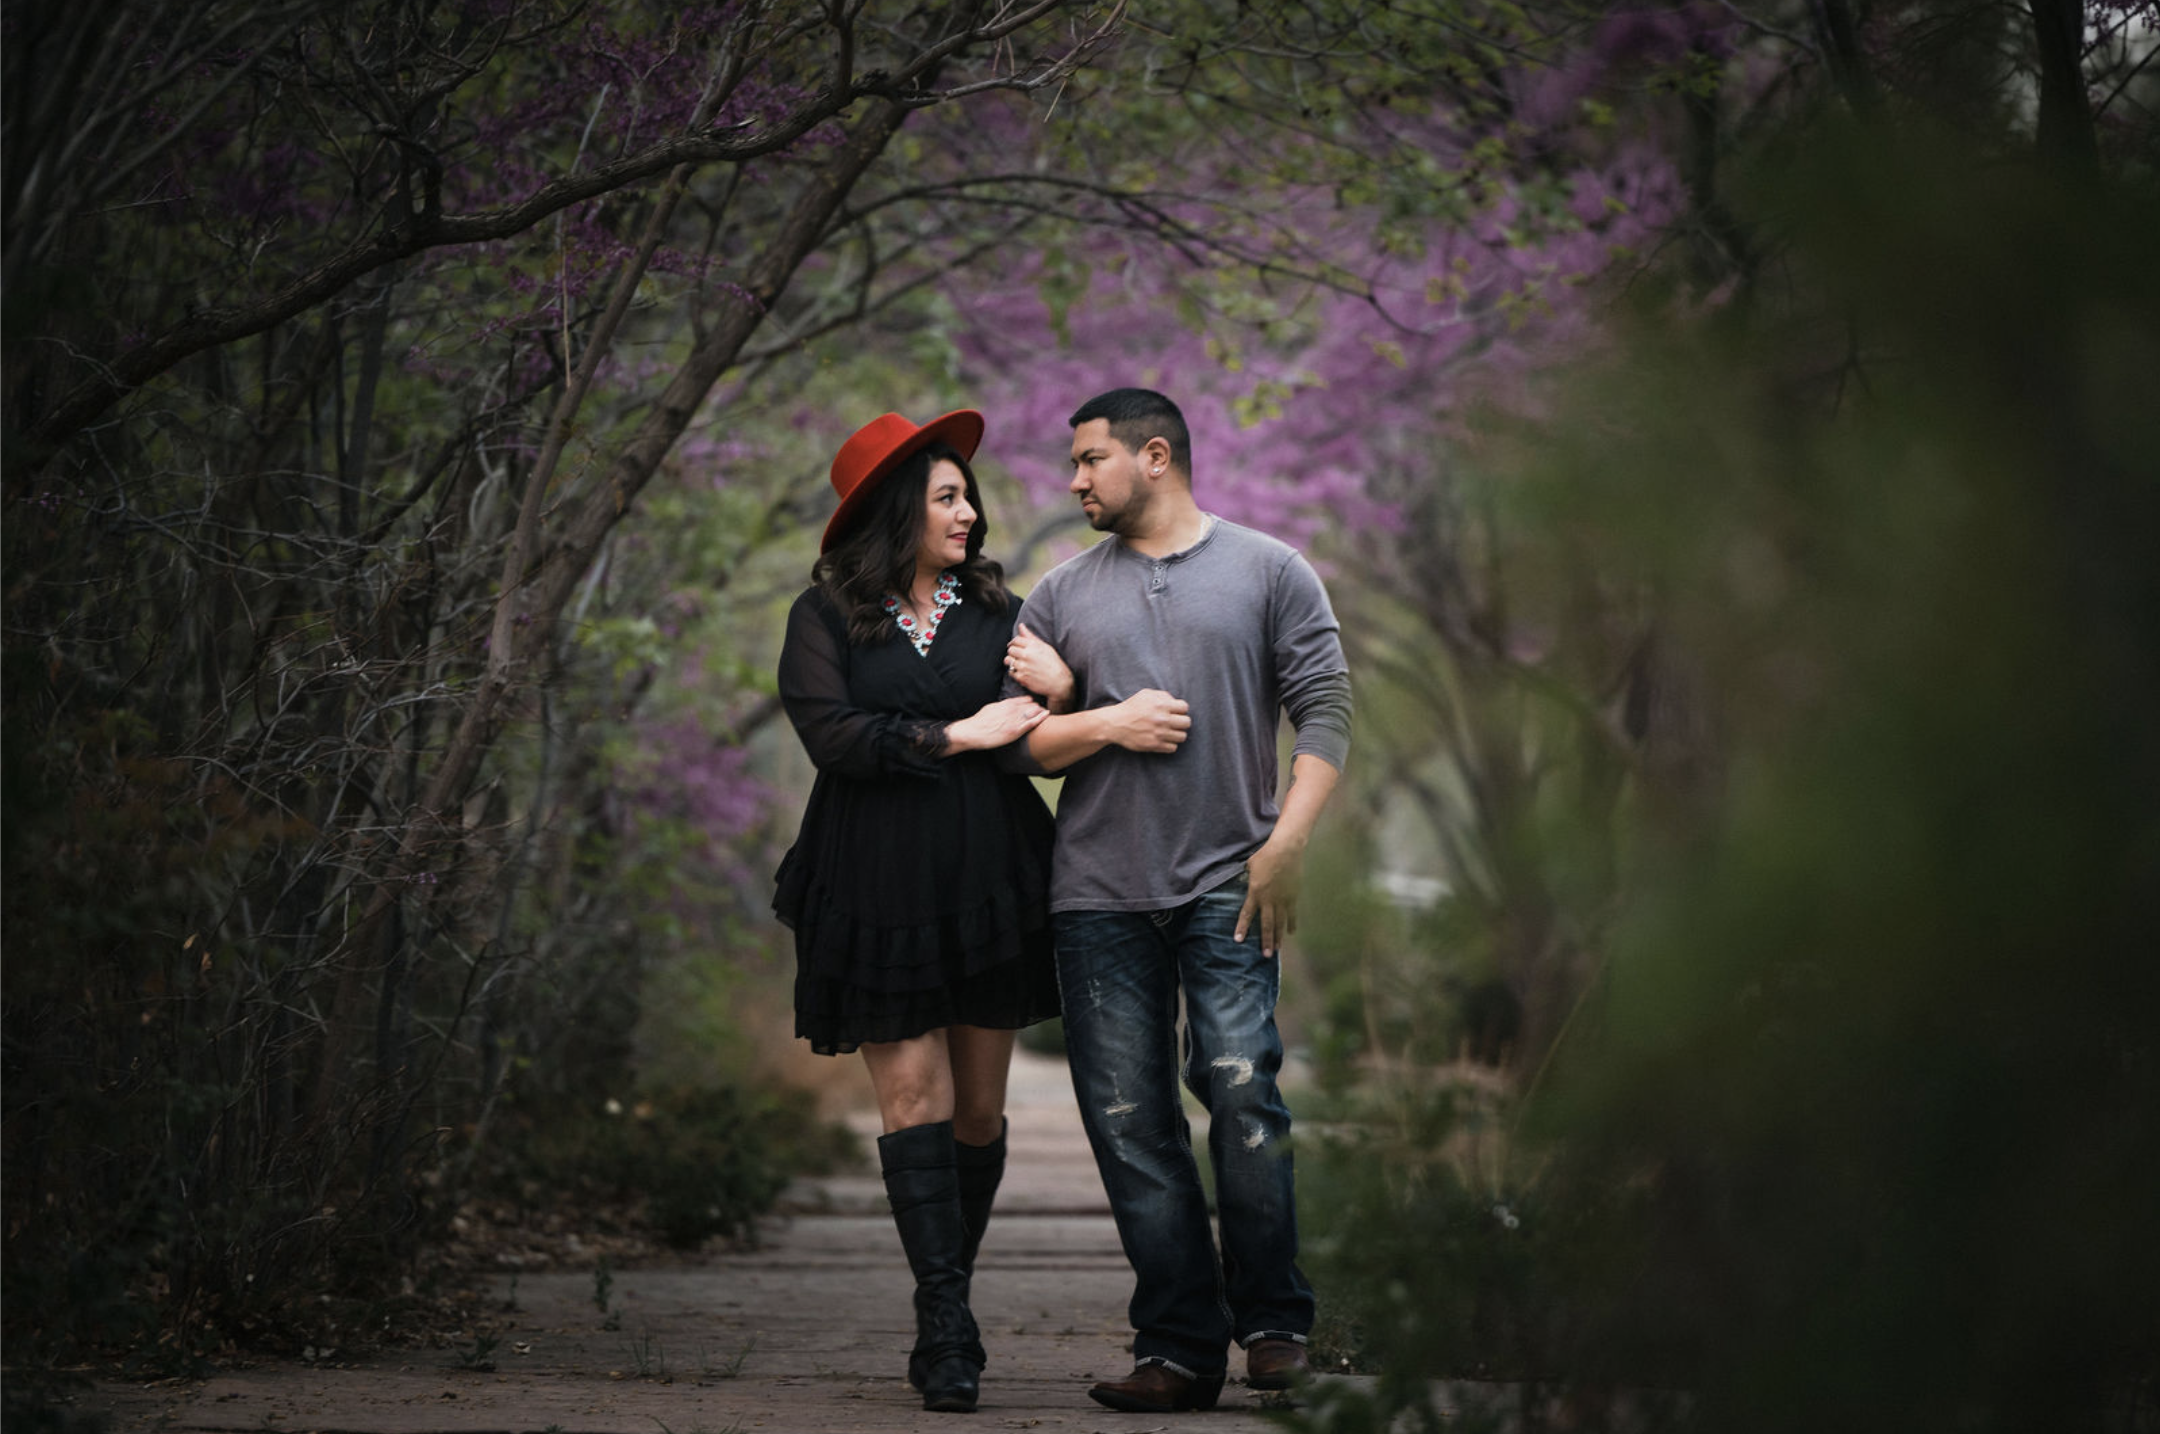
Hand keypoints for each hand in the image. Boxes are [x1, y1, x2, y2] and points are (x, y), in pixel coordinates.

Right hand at [945, 695, 1047, 752]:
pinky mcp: (1015, 731)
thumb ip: (1003, 706)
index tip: (1035, 706)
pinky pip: (1032, 722)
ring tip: (1045, 714)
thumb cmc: (980, 721)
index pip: (1026, 699)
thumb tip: (1009, 705)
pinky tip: (1047, 715)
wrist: (973, 732)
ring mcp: (1014, 720)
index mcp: (1006, 704)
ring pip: (1034, 711)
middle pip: (1032, 705)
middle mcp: (1012, 710)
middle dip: (1037, 707)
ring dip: (1040, 712)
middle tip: (1041, 711)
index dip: (1032, 703)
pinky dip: (1041, 718)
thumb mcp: (992, 708)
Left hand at [1005, 623, 1073, 709]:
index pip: (1016, 640)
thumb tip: (1021, 626)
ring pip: (1008, 660)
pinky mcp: (1021, 677)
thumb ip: (1030, 636)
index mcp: (1033, 646)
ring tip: (1019, 664)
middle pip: (1010, 649)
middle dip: (1013, 652)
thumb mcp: (1045, 647)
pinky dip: (1014, 672)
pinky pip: (1010, 672)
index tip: (1016, 646)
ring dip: (1012, 662)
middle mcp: (1027, 655)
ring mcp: (1023, 667)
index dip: (1015, 643)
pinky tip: (1022, 672)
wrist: (1059, 682)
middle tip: (1019, 656)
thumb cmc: (1053, 663)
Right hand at [1106, 689, 1189, 753]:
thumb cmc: (1131, 707)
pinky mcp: (1154, 745)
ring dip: (1176, 734)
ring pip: (1182, 737)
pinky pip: (1173, 748)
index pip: (1185, 708)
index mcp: (1162, 705)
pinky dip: (1169, 744)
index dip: (1180, 710)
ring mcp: (1159, 734)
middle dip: (1181, 722)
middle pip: (1187, 723)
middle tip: (1173, 723)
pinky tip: (1163, 740)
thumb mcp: (1146, 694)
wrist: (1115, 724)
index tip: (1174, 712)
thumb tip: (1175, 702)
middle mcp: (1162, 719)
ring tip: (1169, 732)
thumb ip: (1163, 695)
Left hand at [1235, 835, 1304, 957]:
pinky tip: (1291, 933)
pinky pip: (1292, 913)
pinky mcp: (1293, 896)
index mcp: (1255, 892)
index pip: (1246, 914)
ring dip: (1279, 937)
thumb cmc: (1265, 855)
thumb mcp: (1250, 866)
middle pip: (1267, 924)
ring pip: (1280, 922)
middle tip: (1266, 955)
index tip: (1238, 940)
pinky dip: (1291, 923)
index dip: (1242, 927)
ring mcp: (1282, 899)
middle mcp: (1269, 899)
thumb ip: (1246, 876)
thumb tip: (1242, 879)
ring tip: (1277, 949)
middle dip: (1266, 940)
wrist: (1286, 850)